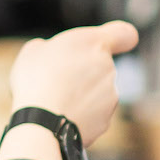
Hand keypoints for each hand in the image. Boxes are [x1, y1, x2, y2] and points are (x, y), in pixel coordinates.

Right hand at [8, 20, 138, 148]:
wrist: (41, 125)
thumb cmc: (35, 82)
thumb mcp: (33, 50)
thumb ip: (52, 46)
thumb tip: (51, 54)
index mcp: (94, 43)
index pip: (125, 34)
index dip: (120, 38)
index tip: (111, 44)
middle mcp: (108, 67)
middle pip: (102, 65)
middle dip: (84, 70)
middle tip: (56, 79)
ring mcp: (111, 95)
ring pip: (98, 90)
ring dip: (81, 93)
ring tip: (55, 101)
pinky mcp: (106, 120)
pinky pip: (94, 113)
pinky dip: (81, 114)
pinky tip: (60, 117)